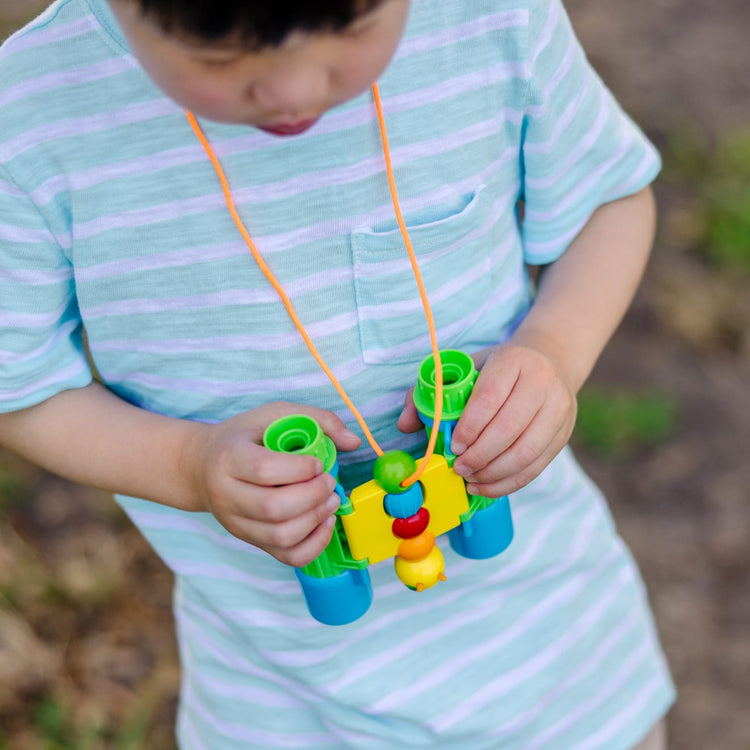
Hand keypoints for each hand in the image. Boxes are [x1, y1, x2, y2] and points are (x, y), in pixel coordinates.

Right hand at [186, 402, 359, 566]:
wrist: (203, 467)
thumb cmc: (246, 437)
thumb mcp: (275, 415)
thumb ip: (318, 420)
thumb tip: (353, 442)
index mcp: (229, 457)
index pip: (264, 470)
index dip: (299, 469)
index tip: (318, 463)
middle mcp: (227, 494)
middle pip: (273, 508)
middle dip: (313, 496)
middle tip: (330, 482)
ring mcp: (237, 523)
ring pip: (281, 536)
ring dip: (316, 520)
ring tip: (331, 501)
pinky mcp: (250, 541)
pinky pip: (286, 556)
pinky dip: (314, 545)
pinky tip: (324, 522)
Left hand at [397, 344, 575, 497]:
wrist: (549, 363)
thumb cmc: (495, 370)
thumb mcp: (464, 369)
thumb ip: (429, 394)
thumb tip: (403, 425)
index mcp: (513, 360)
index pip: (490, 397)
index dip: (469, 426)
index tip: (453, 446)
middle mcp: (543, 382)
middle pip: (509, 428)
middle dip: (479, 455)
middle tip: (458, 468)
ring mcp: (559, 409)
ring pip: (526, 451)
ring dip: (493, 473)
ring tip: (469, 478)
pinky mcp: (564, 434)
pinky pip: (536, 466)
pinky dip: (508, 483)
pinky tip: (485, 486)